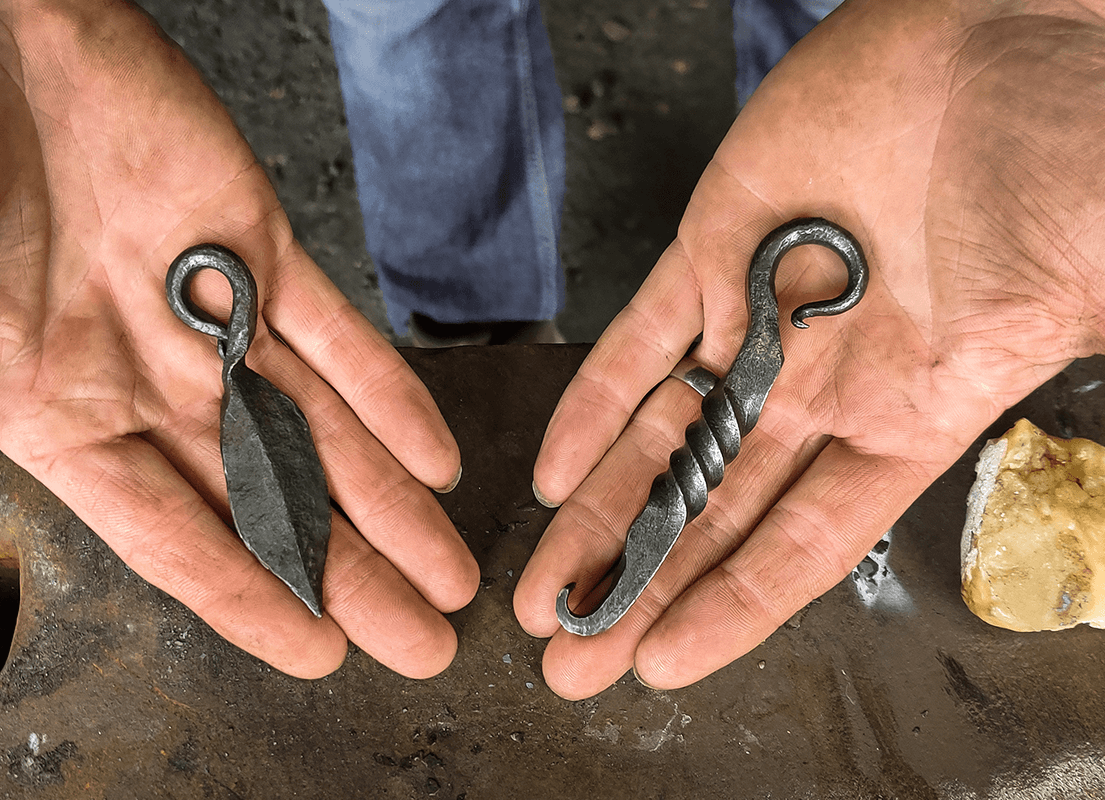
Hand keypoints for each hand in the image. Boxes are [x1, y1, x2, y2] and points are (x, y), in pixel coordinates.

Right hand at [0, 0, 476, 678]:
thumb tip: (16, 442)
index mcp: (48, 407)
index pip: (169, 536)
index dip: (249, 600)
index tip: (322, 654)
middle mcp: (136, 372)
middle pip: (265, 498)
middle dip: (348, 575)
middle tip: (422, 643)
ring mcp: (203, 305)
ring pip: (315, 427)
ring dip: (386, 504)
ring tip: (447, 574)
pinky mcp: (253, 235)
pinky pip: (333, 328)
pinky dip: (386, 391)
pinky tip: (432, 455)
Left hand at [516, 0, 1104, 698]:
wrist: (1001, 32)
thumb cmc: (1059, 156)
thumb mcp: (1075, 303)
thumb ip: (1042, 377)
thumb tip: (1095, 467)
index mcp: (909, 417)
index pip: (803, 545)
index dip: (730, 610)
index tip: (660, 663)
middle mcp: (825, 385)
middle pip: (714, 512)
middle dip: (641, 587)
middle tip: (574, 662)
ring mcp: (762, 317)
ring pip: (663, 440)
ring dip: (601, 518)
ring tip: (544, 593)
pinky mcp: (715, 246)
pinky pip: (638, 339)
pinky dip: (594, 402)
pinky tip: (554, 472)